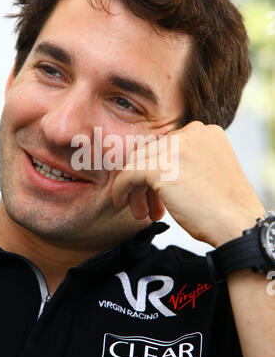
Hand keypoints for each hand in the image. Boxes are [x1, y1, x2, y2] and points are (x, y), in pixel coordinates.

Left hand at [112, 121, 265, 247]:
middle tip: (147, 206)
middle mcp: (191, 132)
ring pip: (138, 163)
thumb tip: (153, 168)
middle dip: (146, 181)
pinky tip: (120, 202)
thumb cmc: (225, 208)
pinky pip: (128, 175)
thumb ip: (186, 161)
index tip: (157, 193)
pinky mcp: (160, 166)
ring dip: (136, 188)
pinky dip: (121, 189)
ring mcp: (175, 147)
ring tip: (141, 211)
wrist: (237, 225)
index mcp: (204, 131)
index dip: (157, 171)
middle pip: (151, 153)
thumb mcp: (208, 171)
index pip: (166, 146)